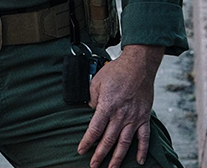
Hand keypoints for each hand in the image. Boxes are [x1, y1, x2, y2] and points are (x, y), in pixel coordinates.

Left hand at [77, 44, 163, 167]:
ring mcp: (134, 119)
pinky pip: (144, 138)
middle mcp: (120, 116)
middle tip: (93, 166)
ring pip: (124, 143)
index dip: (87, 142)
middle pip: (108, 140)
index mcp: (106, 106)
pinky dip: (142, 150)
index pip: (95, 129)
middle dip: (100, 155)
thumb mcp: (95, 81)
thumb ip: (92, 98)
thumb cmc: (115, 72)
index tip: (81, 150)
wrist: (138, 67)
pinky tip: (138, 161)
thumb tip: (91, 109)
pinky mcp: (144, 118)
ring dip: (118, 158)